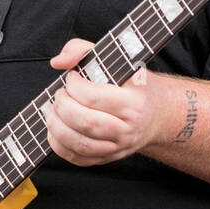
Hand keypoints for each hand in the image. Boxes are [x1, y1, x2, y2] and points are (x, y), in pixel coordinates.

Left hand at [45, 38, 164, 166]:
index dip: (74, 86)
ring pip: (80, 144)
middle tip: (59, 95)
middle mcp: (128, 129)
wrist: (157, 114)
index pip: (94, 98)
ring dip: (56, 126)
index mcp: (133, 103)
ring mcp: (118, 148)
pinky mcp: (107, 159)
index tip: (72, 77)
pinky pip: (78, 158)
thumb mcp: (117, 60)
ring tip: (52, 110)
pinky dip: (59, 145)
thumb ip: (82, 50)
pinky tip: (55, 129)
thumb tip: (58, 62)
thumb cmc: (133, 85)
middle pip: (86, 123)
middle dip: (62, 107)